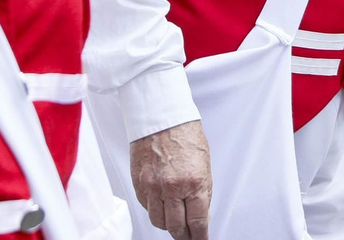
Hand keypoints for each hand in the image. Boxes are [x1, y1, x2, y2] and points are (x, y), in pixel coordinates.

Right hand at [131, 120, 212, 239]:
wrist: (161, 115)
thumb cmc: (185, 133)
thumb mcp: (204, 164)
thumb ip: (202, 192)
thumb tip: (201, 214)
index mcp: (194, 182)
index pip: (197, 221)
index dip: (199, 236)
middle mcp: (172, 187)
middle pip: (176, 227)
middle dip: (184, 235)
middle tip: (188, 236)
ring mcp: (153, 186)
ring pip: (158, 221)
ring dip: (168, 225)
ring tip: (175, 223)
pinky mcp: (139, 183)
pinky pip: (146, 207)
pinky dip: (155, 210)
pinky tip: (162, 206)